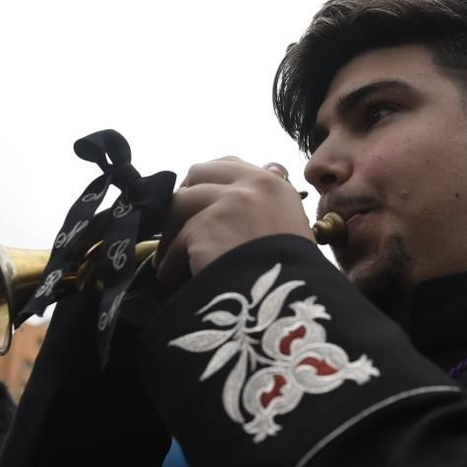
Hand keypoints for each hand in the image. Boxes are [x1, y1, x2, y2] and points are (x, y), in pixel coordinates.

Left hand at [156, 158, 312, 281]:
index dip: (211, 181)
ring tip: (171, 254)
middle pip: (199, 172)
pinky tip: (171, 275)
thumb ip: (274, 202)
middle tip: (182, 220)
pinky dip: (170, 260)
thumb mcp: (295, 229)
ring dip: (172, 229)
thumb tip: (271, 169)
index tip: (204, 200)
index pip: (231, 164)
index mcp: (275, 186)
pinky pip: (175, 242)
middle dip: (186, 195)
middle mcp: (251, 186)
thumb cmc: (295, 276)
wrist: (286, 302)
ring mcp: (225, 204)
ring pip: (180, 202)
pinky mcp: (203, 228)